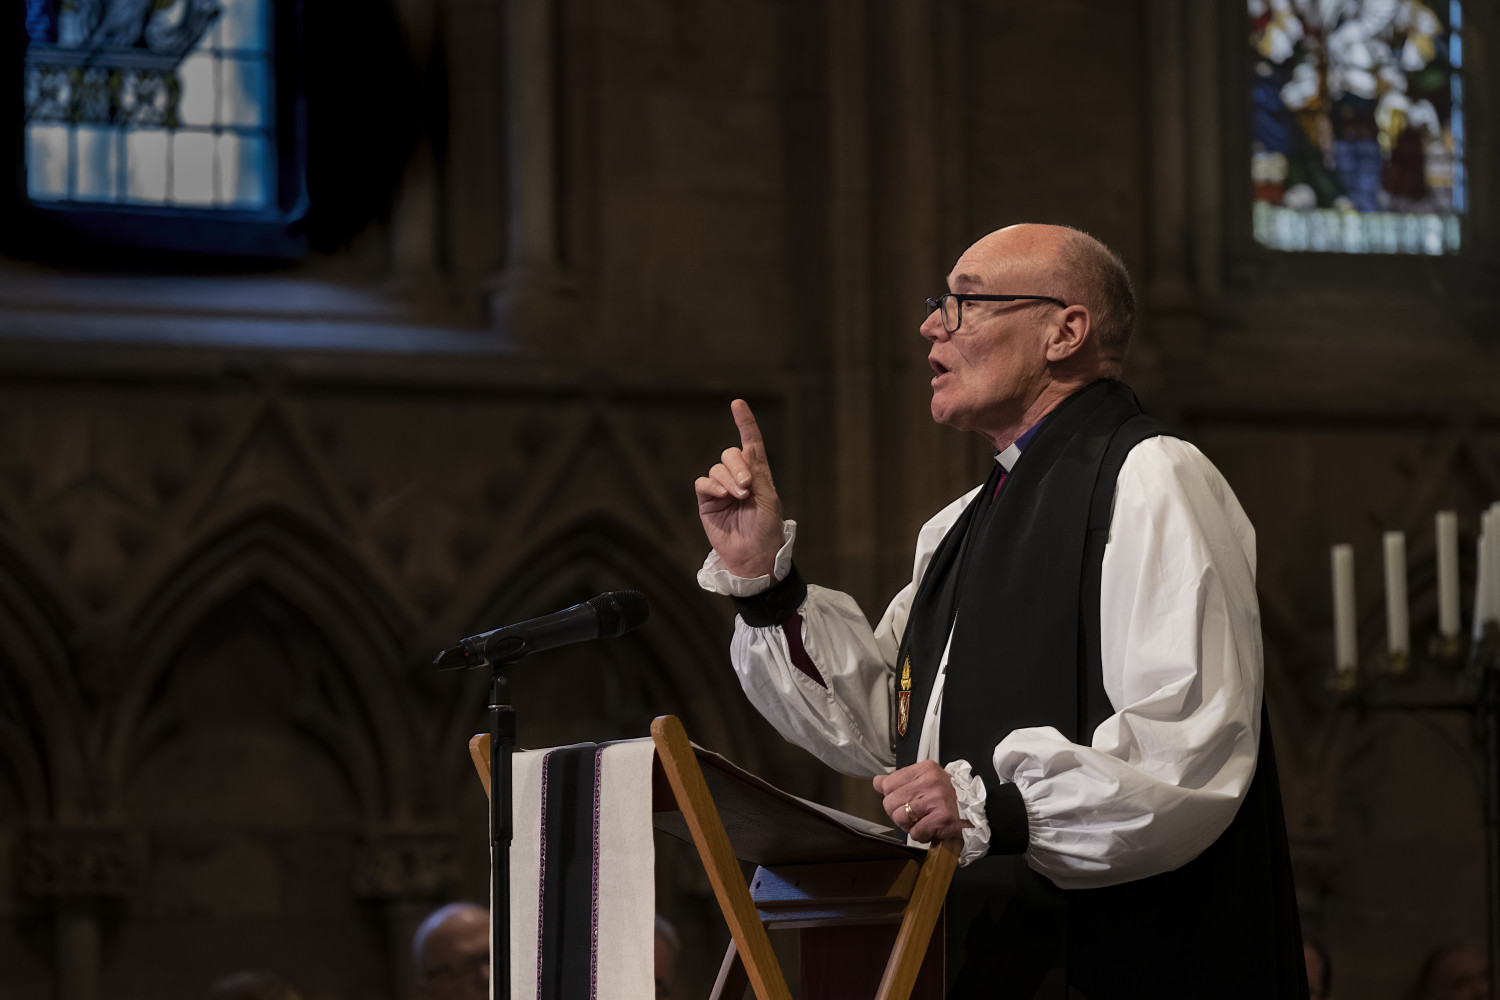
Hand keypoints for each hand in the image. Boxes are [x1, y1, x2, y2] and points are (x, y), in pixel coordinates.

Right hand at [695, 399, 784, 577]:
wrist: (754, 555)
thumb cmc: (767, 529)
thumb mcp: (769, 499)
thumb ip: (757, 474)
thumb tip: (745, 450)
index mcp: (758, 474)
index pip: (751, 443)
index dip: (745, 423)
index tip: (737, 404)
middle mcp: (738, 478)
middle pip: (730, 454)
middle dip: (737, 465)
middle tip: (746, 485)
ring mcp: (721, 489)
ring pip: (717, 468)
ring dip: (727, 479)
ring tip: (738, 496)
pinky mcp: (707, 501)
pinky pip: (703, 482)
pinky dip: (712, 485)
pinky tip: (722, 496)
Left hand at [873, 761, 967, 844]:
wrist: (973, 813)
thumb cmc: (947, 798)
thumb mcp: (924, 782)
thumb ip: (898, 781)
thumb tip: (877, 782)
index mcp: (925, 769)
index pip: (888, 784)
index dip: (892, 797)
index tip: (905, 801)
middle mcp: (931, 781)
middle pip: (890, 802)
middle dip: (899, 814)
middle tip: (914, 814)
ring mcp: (937, 799)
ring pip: (900, 817)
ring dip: (909, 825)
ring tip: (922, 821)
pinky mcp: (943, 817)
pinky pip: (915, 832)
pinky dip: (921, 835)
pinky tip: (931, 828)